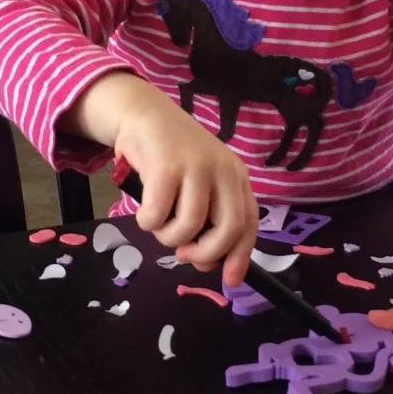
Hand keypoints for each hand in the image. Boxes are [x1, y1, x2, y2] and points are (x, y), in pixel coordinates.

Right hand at [69, 72, 258, 283]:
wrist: (144, 114)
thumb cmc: (172, 157)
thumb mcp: (198, 186)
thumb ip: (206, 221)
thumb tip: (205, 264)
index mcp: (235, 176)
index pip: (248, 222)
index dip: (241, 255)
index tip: (230, 280)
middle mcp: (223, 170)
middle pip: (228, 228)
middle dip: (205, 253)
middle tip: (183, 254)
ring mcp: (196, 166)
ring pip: (189, 225)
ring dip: (168, 237)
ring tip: (158, 224)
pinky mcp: (166, 165)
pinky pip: (158, 214)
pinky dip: (147, 222)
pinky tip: (144, 211)